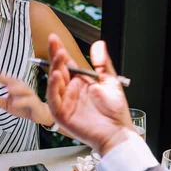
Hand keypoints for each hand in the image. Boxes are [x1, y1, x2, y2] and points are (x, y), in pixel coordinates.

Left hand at [0, 74, 52, 125]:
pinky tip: (14, 103)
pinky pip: (29, 100)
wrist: (40, 114)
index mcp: (17, 87)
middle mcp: (23, 88)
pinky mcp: (35, 103)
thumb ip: (0, 101)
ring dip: (16, 88)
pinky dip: (21, 101)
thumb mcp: (9, 105)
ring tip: (7, 88)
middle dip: (6, 78)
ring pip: (24, 89)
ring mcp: (30, 94)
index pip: (7, 79)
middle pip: (15, 81)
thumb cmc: (24, 107)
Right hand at [46, 33, 134, 155]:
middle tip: (54, 42)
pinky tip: (56, 76)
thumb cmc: (115, 111)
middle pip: (59, 70)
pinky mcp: (62, 114)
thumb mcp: (110, 82)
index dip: (60, 50)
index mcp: (80, 82)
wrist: (118, 132)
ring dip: (55, 68)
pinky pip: (54, 99)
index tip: (55, 37)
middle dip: (56, 56)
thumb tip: (98, 44)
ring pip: (55, 83)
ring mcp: (65, 102)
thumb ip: (102, 63)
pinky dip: (52, 88)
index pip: (67, 63)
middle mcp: (70, 91)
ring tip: (58, 56)